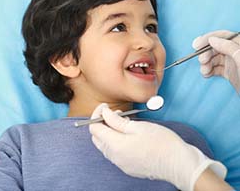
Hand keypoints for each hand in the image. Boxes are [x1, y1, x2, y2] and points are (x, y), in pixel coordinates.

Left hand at [89, 104, 225, 190]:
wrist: (179, 164)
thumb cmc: (161, 142)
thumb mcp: (138, 126)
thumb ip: (116, 121)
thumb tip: (103, 113)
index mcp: (115, 145)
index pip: (94, 128)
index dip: (97, 114)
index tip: (105, 106)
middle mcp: (115, 157)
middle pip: (98, 138)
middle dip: (102, 123)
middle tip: (115, 113)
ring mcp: (121, 164)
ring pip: (106, 145)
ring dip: (109, 132)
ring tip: (124, 122)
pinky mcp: (128, 167)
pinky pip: (115, 152)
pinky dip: (116, 141)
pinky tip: (128, 134)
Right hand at [192, 30, 239, 93]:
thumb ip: (228, 47)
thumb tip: (212, 39)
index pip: (223, 36)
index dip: (208, 38)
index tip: (196, 45)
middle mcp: (236, 51)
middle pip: (216, 47)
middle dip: (206, 53)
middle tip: (202, 61)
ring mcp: (233, 62)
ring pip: (214, 58)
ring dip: (206, 64)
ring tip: (204, 71)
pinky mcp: (230, 73)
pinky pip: (216, 68)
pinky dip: (209, 71)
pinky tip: (206, 74)